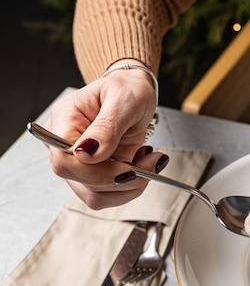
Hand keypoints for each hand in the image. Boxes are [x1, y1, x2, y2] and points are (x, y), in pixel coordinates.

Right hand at [43, 65, 168, 208]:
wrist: (133, 94)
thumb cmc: (127, 90)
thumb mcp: (124, 99)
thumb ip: (106, 126)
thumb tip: (87, 153)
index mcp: (64, 120)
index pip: (64, 160)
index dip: (95, 171)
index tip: (128, 167)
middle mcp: (64, 145)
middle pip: (80, 182)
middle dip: (120, 179)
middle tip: (150, 162)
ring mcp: (77, 163)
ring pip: (94, 195)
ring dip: (129, 185)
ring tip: (149, 162)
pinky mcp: (92, 175)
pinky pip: (107, 195)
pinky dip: (130, 187)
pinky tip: (141, 166)